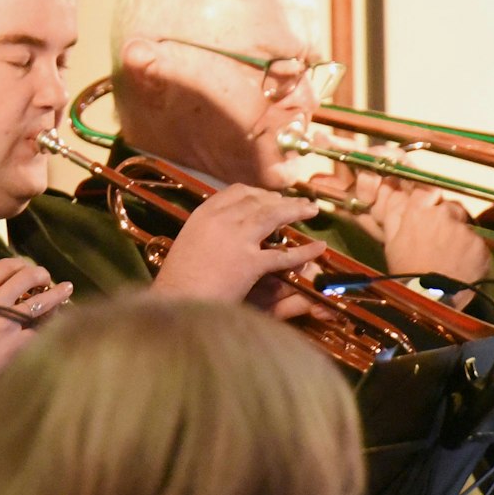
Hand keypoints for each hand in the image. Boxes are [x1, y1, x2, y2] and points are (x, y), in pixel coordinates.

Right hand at [0, 257, 65, 413]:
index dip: (20, 264)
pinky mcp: (19, 345)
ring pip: (41, 301)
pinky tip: (57, 322)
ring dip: (57, 293)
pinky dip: (50, 323)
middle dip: (41, 274)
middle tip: (47, 278)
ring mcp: (9, 323)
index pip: (4, 266)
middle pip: (27, 277)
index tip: (26, 269)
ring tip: (67, 289)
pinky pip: (42, 330)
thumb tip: (0, 300)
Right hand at [153, 185, 326, 302]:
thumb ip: (207, 233)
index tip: (270, 198)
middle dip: (281, 200)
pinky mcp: (250, 263)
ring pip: (274, 216)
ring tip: (311, 212)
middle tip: (297, 205)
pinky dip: (304, 251)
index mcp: (203, 214)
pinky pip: (284, 255)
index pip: (236, 192)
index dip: (258, 193)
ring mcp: (237, 239)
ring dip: (296, 211)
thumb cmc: (177, 280)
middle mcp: (221, 220)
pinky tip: (318, 248)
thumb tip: (224, 234)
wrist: (174, 302)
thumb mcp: (188, 244)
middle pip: (259, 201)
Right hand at [365, 180, 490, 287]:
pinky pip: (477, 244)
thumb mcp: (391, 242)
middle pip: (450, 208)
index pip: (427, 191)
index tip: (428, 211)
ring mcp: (465, 231)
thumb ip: (394, 216)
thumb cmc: (405, 270)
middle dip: (446, 219)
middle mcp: (445, 216)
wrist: (430, 298)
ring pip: (465, 226)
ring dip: (459, 236)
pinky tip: (460, 264)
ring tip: (449, 256)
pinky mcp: (481, 247)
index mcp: (419, 213)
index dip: (428, 201)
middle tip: (438, 240)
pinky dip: (471, 252)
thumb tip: (396, 196)